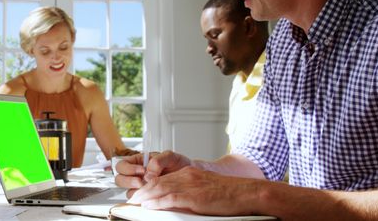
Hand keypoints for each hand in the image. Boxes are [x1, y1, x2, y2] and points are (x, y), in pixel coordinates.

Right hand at [114, 151, 191, 197]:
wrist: (190, 176)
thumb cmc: (178, 164)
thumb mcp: (170, 156)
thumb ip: (158, 161)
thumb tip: (148, 173)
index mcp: (137, 162)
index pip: (122, 165)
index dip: (128, 168)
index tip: (141, 170)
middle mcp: (136, 175)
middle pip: (119, 179)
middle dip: (128, 181)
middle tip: (141, 182)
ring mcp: (140, 187)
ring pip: (128, 192)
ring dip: (136, 192)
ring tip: (149, 189)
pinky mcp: (147, 197)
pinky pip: (139, 201)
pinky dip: (143, 200)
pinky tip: (153, 197)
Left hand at [128, 166, 256, 215]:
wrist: (245, 192)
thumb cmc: (229, 193)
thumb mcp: (205, 188)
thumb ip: (190, 191)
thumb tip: (175, 200)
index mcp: (189, 173)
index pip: (164, 178)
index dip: (149, 185)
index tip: (141, 193)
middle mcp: (187, 176)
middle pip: (159, 182)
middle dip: (143, 191)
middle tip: (133, 198)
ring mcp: (191, 186)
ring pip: (161, 189)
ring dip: (146, 196)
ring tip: (136, 202)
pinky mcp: (195, 197)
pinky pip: (172, 198)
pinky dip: (158, 202)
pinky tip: (149, 205)